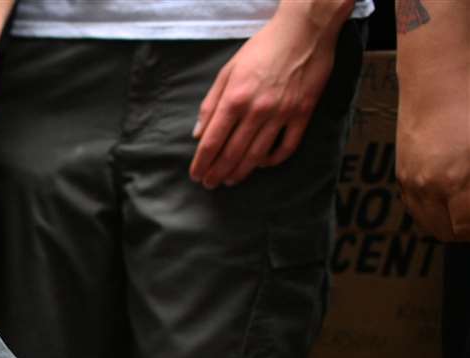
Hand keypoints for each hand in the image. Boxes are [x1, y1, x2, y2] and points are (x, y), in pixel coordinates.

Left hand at [189, 6, 343, 188]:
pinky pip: (287, 146)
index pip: (212, 142)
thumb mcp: (228, 70)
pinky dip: (273, 160)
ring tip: (230, 180)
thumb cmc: (263, 48)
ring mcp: (282, 114)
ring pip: (257, 155)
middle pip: (232, 154)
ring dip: (240, 172)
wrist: (305, 31)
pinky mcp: (303, 114)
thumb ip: (211, 103)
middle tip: (209, 184)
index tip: (196, 175)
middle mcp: (256, 110)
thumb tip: (198, 133)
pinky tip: (262, 165)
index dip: (201, 163)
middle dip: (217, 173)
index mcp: (234, 99)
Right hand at [397, 60, 469, 240]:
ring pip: (432, 225)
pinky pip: (418, 209)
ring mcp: (413, 182)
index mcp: (459, 179)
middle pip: (450, 232)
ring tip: (468, 215)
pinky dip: (435, 214)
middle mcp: (431, 186)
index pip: (469, 227)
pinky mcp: (403, 174)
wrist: (438, 76)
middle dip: (468, 230)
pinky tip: (452, 204)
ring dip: (452, 226)